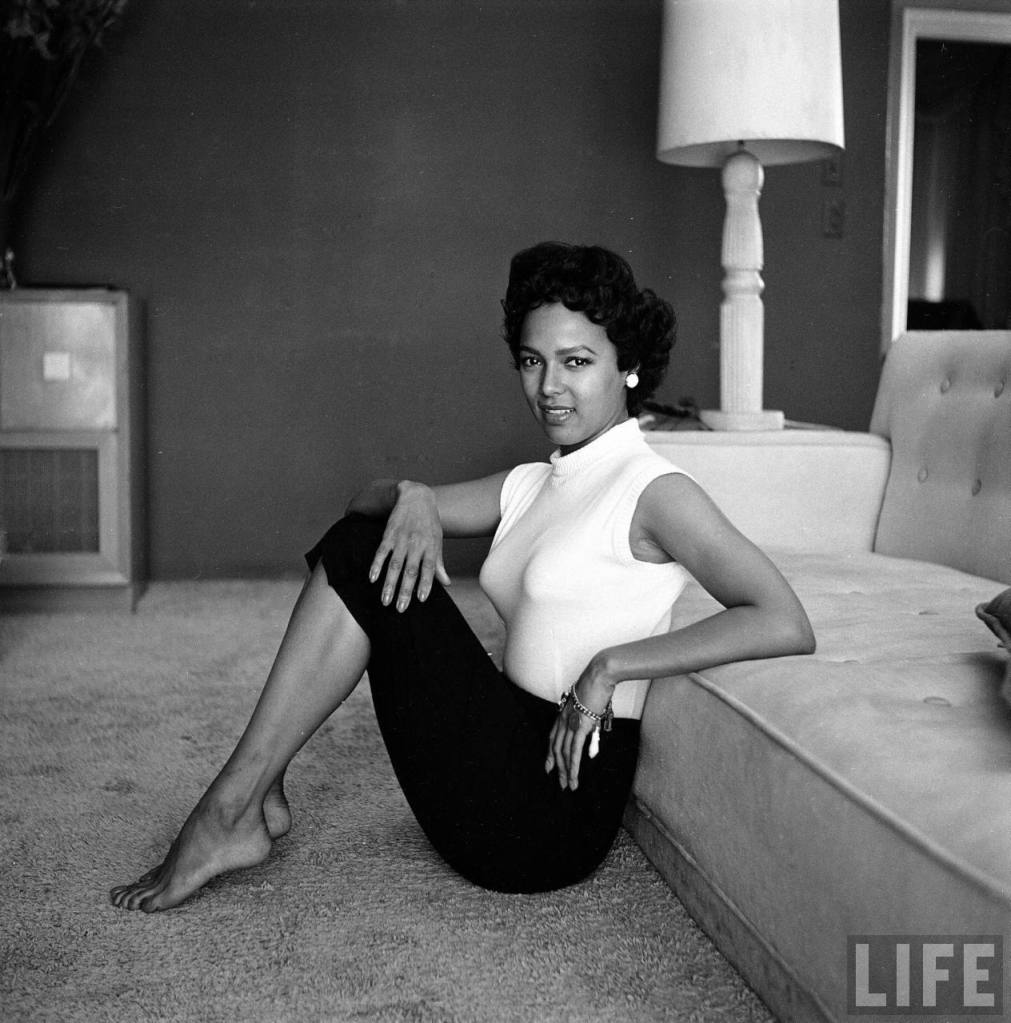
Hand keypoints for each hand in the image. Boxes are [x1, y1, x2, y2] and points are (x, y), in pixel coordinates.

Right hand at [369, 481, 450, 611]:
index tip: (421, 599)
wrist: (415, 496)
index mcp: (430, 547)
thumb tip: (446, 583)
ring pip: (394, 565)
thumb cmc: (429, 522)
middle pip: (410, 571)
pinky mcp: (388, 535)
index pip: (429, 568)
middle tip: (400, 609)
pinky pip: (381, 552)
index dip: (425, 584)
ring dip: (389, 584)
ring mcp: (401, 539)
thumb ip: (439, 563)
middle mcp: (416, 544)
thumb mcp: (437, 540)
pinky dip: (376, 565)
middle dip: (405, 590)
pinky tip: (372, 578)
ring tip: (385, 601)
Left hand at [545, 657, 615, 790]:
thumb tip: (592, 741)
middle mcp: (563, 719)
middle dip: (558, 768)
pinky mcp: (581, 726)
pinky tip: (574, 776)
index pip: (552, 738)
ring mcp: (570, 723)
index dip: (550, 754)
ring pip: (564, 753)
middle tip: (560, 783)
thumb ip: (589, 724)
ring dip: (566, 771)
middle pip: (556, 749)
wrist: (599, 676)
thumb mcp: (589, 707)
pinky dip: (573, 766)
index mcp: (563, 714)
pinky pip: (574, 750)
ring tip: (569, 785)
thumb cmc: (597, 688)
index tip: (549, 767)